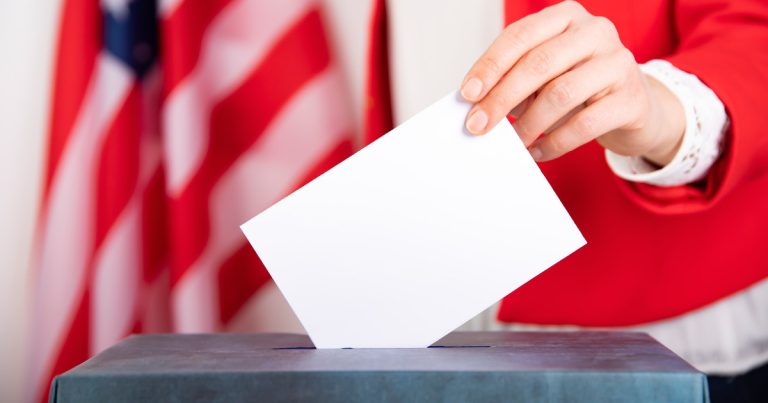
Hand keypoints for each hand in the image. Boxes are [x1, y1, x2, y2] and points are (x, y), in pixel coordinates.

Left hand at [460, 1, 684, 164]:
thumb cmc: (579, 87)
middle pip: (538, 64)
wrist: (634, 106)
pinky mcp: (632, 98)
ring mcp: (619, 62)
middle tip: (478, 125)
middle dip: (501, 98)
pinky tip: (537, 152)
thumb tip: (479, 106)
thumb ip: (515, 81)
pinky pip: (584, 125)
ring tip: (513, 141)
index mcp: (566, 16)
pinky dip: (554, 143)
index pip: (520, 36)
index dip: (490, 66)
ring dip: (528, 124)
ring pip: (561, 94)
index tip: (467, 94)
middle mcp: (595, 31)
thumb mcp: (546, 75)